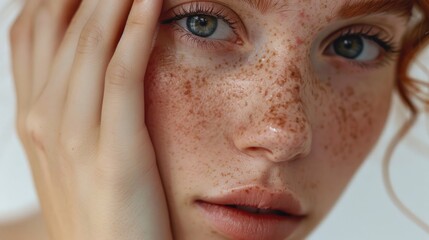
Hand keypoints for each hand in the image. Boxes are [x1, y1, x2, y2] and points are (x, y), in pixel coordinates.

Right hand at [10, 0, 171, 238]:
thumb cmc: (100, 210)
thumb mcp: (74, 156)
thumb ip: (74, 108)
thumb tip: (89, 62)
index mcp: (33, 117)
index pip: (34, 31)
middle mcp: (43, 119)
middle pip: (57, 25)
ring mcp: (73, 136)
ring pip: (88, 42)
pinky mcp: (114, 152)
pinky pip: (122, 75)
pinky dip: (137, 32)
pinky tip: (152, 0)